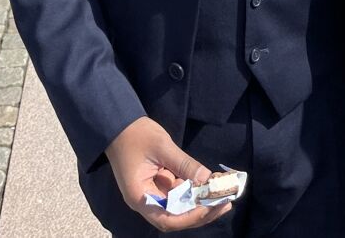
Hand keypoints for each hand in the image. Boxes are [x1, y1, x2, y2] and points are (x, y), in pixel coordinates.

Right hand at [105, 116, 230, 230]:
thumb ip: (184, 164)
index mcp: (140, 197)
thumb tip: (208, 180)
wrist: (119, 124)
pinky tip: (209, 184)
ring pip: (179, 206)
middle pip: (175, 217)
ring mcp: (152, 194)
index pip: (167, 219)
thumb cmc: (136, 134)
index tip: (211, 206)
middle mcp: (146, 201)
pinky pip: (177, 193)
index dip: (191, 216)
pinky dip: (193, 190)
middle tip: (225, 203)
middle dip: (201, 213)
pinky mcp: (157, 185)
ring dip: (200, 202)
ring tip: (223, 194)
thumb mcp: (162, 146)